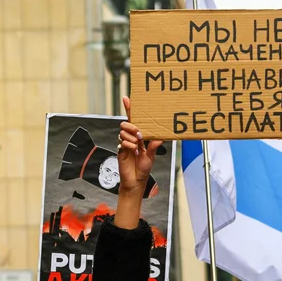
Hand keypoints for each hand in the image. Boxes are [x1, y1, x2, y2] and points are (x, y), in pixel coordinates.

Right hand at [115, 97, 164, 229]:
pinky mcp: (120, 151)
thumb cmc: (143, 169)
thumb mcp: (151, 156)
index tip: (126, 98)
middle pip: (126, 124)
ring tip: (138, 146)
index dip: (129, 109)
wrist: (136, 182)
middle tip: (140, 135)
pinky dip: (129, 146)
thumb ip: (154, 146)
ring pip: (123, 132)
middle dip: (132, 127)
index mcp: (139, 137)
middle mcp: (131, 139)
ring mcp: (125, 144)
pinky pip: (122, 143)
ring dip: (131, 138)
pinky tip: (134, 151)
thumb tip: (161, 138)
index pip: (133, 120)